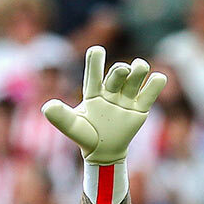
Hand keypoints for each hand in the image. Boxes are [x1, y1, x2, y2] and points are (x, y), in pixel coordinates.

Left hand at [42, 46, 166, 164]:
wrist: (103, 152)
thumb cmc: (86, 136)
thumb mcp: (73, 127)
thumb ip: (61, 117)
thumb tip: (47, 107)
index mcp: (93, 94)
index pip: (94, 75)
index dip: (95, 62)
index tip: (96, 50)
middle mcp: (110, 92)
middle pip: (118, 74)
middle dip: (120, 70)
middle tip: (122, 71)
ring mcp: (126, 99)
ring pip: (136, 78)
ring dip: (139, 69)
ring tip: (139, 67)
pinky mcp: (140, 109)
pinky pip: (151, 92)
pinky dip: (156, 83)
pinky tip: (156, 79)